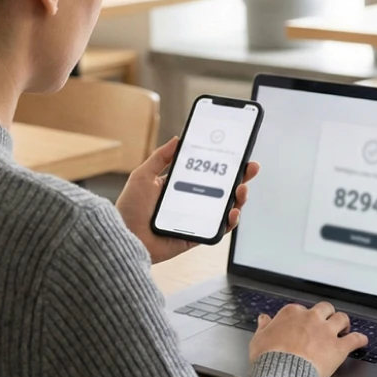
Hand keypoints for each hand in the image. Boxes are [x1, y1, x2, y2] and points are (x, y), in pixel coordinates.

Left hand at [115, 136, 258, 264]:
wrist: (125, 237)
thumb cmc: (129, 208)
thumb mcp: (143, 175)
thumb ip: (161, 157)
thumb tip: (178, 139)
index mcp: (179, 186)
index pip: (207, 172)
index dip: (224, 164)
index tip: (237, 153)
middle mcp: (190, 202)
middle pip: (222, 189)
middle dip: (240, 178)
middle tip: (251, 167)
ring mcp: (196, 219)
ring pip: (226, 208)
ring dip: (239, 198)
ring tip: (241, 189)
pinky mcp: (198, 236)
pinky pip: (219, 228)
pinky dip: (230, 221)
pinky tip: (233, 212)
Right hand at [248, 301, 368, 376]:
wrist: (282, 372)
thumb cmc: (269, 358)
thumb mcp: (258, 339)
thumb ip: (264, 327)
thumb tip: (263, 319)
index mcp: (291, 314)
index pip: (300, 309)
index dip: (303, 318)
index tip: (303, 324)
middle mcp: (311, 318)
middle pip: (325, 308)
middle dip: (327, 314)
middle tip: (327, 321)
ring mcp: (326, 331)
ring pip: (342, 318)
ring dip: (344, 323)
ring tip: (345, 328)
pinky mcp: (338, 347)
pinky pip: (354, 339)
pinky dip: (360, 339)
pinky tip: (362, 341)